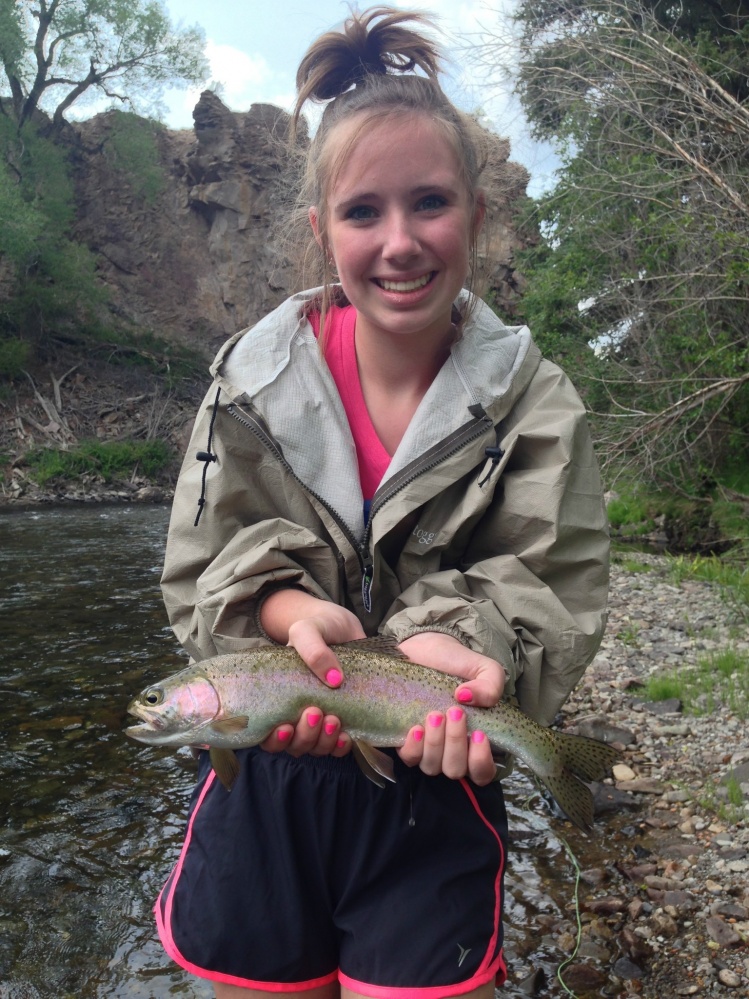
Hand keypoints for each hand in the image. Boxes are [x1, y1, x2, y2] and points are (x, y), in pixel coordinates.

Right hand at [259, 589, 363, 754]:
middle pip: (294, 745)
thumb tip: (334, 680)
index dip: (273, 740)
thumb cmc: (318, 629)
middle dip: (304, 736)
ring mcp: (321, 721)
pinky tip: (347, 736)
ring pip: (316, 748)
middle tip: (315, 711)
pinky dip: (342, 746)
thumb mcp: (307, 630)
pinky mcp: (345, 720)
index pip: (266, 735)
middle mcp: (297, 715)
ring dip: (323, 741)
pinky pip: (339, 747)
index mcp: (278, 699)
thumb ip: (312, 648)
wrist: (344, 627)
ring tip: (333, 719)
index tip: (285, 727)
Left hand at [396, 632, 504, 784]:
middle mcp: (452, 749)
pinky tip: (416, 728)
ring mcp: (427, 747)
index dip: (481, 762)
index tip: (479, 735)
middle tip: (454, 712)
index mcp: (475, 740)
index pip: (482, 772)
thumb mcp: (482, 668)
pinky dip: (413, 747)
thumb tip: (469, 699)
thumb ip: (491, 685)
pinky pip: (408, 758)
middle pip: (455, 770)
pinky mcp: (404, 739)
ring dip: (435, 744)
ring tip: (435, 715)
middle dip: (455, 744)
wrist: (422, 648)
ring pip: (432, 767)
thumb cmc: (455, 662)